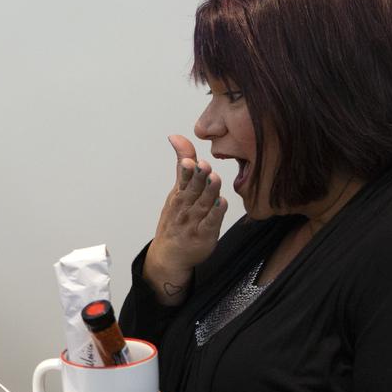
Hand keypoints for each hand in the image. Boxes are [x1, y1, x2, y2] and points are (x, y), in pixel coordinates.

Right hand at [144, 135, 227, 301]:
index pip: (183, 179)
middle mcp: (186, 207)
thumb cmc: (175, 218)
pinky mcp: (205, 235)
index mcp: (179, 194)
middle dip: (198, 178)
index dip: (187, 170)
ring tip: (214, 179)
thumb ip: (183, 164)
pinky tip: (221, 203)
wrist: (169, 255)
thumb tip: (176, 136)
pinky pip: (211, 223)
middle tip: (204, 166)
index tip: (191, 161)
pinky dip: (216, 214)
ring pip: (203, 204)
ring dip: (209, 192)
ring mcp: (194, 222)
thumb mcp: (177, 189)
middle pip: (193, 190)